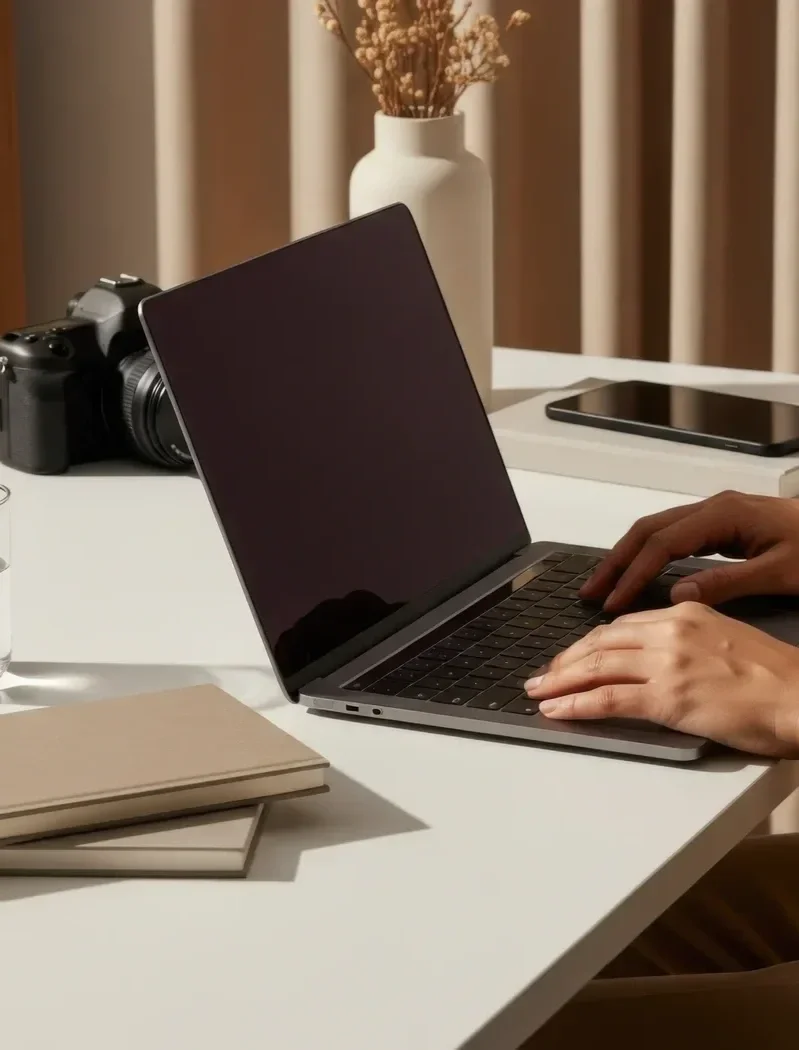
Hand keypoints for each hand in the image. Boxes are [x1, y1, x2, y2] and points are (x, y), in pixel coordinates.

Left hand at [525, 603, 798, 756]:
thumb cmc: (775, 678)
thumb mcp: (726, 640)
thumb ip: (688, 641)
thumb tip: (660, 657)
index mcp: (685, 613)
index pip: (621, 626)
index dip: (589, 644)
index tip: (571, 656)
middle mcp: (670, 631)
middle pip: (601, 642)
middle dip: (565, 660)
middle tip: (543, 675)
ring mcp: (666, 664)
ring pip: (596, 667)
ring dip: (560, 681)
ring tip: (538, 692)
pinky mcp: (667, 698)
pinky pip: (608, 699)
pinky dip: (576, 704)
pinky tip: (558, 710)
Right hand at [581, 490, 798, 612]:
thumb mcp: (780, 571)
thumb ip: (727, 582)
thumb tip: (678, 594)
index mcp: (724, 515)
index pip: (662, 544)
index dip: (632, 574)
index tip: (612, 602)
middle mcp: (714, 508)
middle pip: (648, 530)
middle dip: (615, 561)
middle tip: (589, 592)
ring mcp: (717, 514)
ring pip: (656, 530)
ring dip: (627, 557)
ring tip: (604, 586)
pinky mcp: (722, 525)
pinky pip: (672, 537)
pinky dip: (648, 556)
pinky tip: (640, 575)